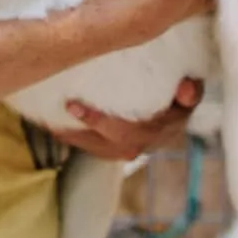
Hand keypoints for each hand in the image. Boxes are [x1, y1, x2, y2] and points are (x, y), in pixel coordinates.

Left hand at [49, 78, 202, 159]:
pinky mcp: (115, 149)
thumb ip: (190, 92)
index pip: (123, 130)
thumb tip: (187, 87)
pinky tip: (55, 127)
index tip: (72, 105)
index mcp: (154, 131)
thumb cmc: (180, 98)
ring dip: (72, 138)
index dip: (96, 120)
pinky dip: (75, 139)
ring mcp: (126, 150)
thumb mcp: (190, 93)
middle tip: (52, 118)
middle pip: (101, 144)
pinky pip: (93, 147)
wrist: (177, 118)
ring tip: (47, 125)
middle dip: (75, 132)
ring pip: (95, 149)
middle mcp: (138, 145)